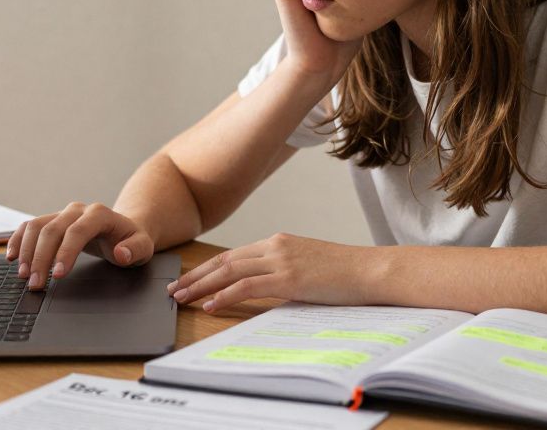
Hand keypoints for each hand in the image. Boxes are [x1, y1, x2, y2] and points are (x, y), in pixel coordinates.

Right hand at [6, 202, 154, 289]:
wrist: (123, 229)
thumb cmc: (131, 241)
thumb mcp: (143, 247)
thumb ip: (135, 250)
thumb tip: (121, 253)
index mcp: (100, 214)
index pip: (78, 231)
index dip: (65, 252)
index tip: (57, 275)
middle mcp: (78, 210)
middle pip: (52, 230)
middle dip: (41, 259)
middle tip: (35, 285)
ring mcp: (62, 213)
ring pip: (37, 227)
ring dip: (26, 251)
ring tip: (23, 276)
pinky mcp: (52, 220)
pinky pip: (29, 226)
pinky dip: (17, 240)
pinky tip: (11, 257)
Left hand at [166, 233, 368, 312]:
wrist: (371, 270)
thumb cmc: (345, 273)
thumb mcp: (308, 266)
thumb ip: (284, 271)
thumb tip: (264, 288)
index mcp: (279, 242)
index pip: (233, 255)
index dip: (207, 267)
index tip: (189, 278)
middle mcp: (275, 246)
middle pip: (225, 260)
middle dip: (196, 276)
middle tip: (174, 289)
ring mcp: (281, 261)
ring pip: (230, 271)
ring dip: (202, 286)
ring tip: (183, 297)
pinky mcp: (289, 278)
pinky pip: (247, 286)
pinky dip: (224, 295)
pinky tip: (210, 304)